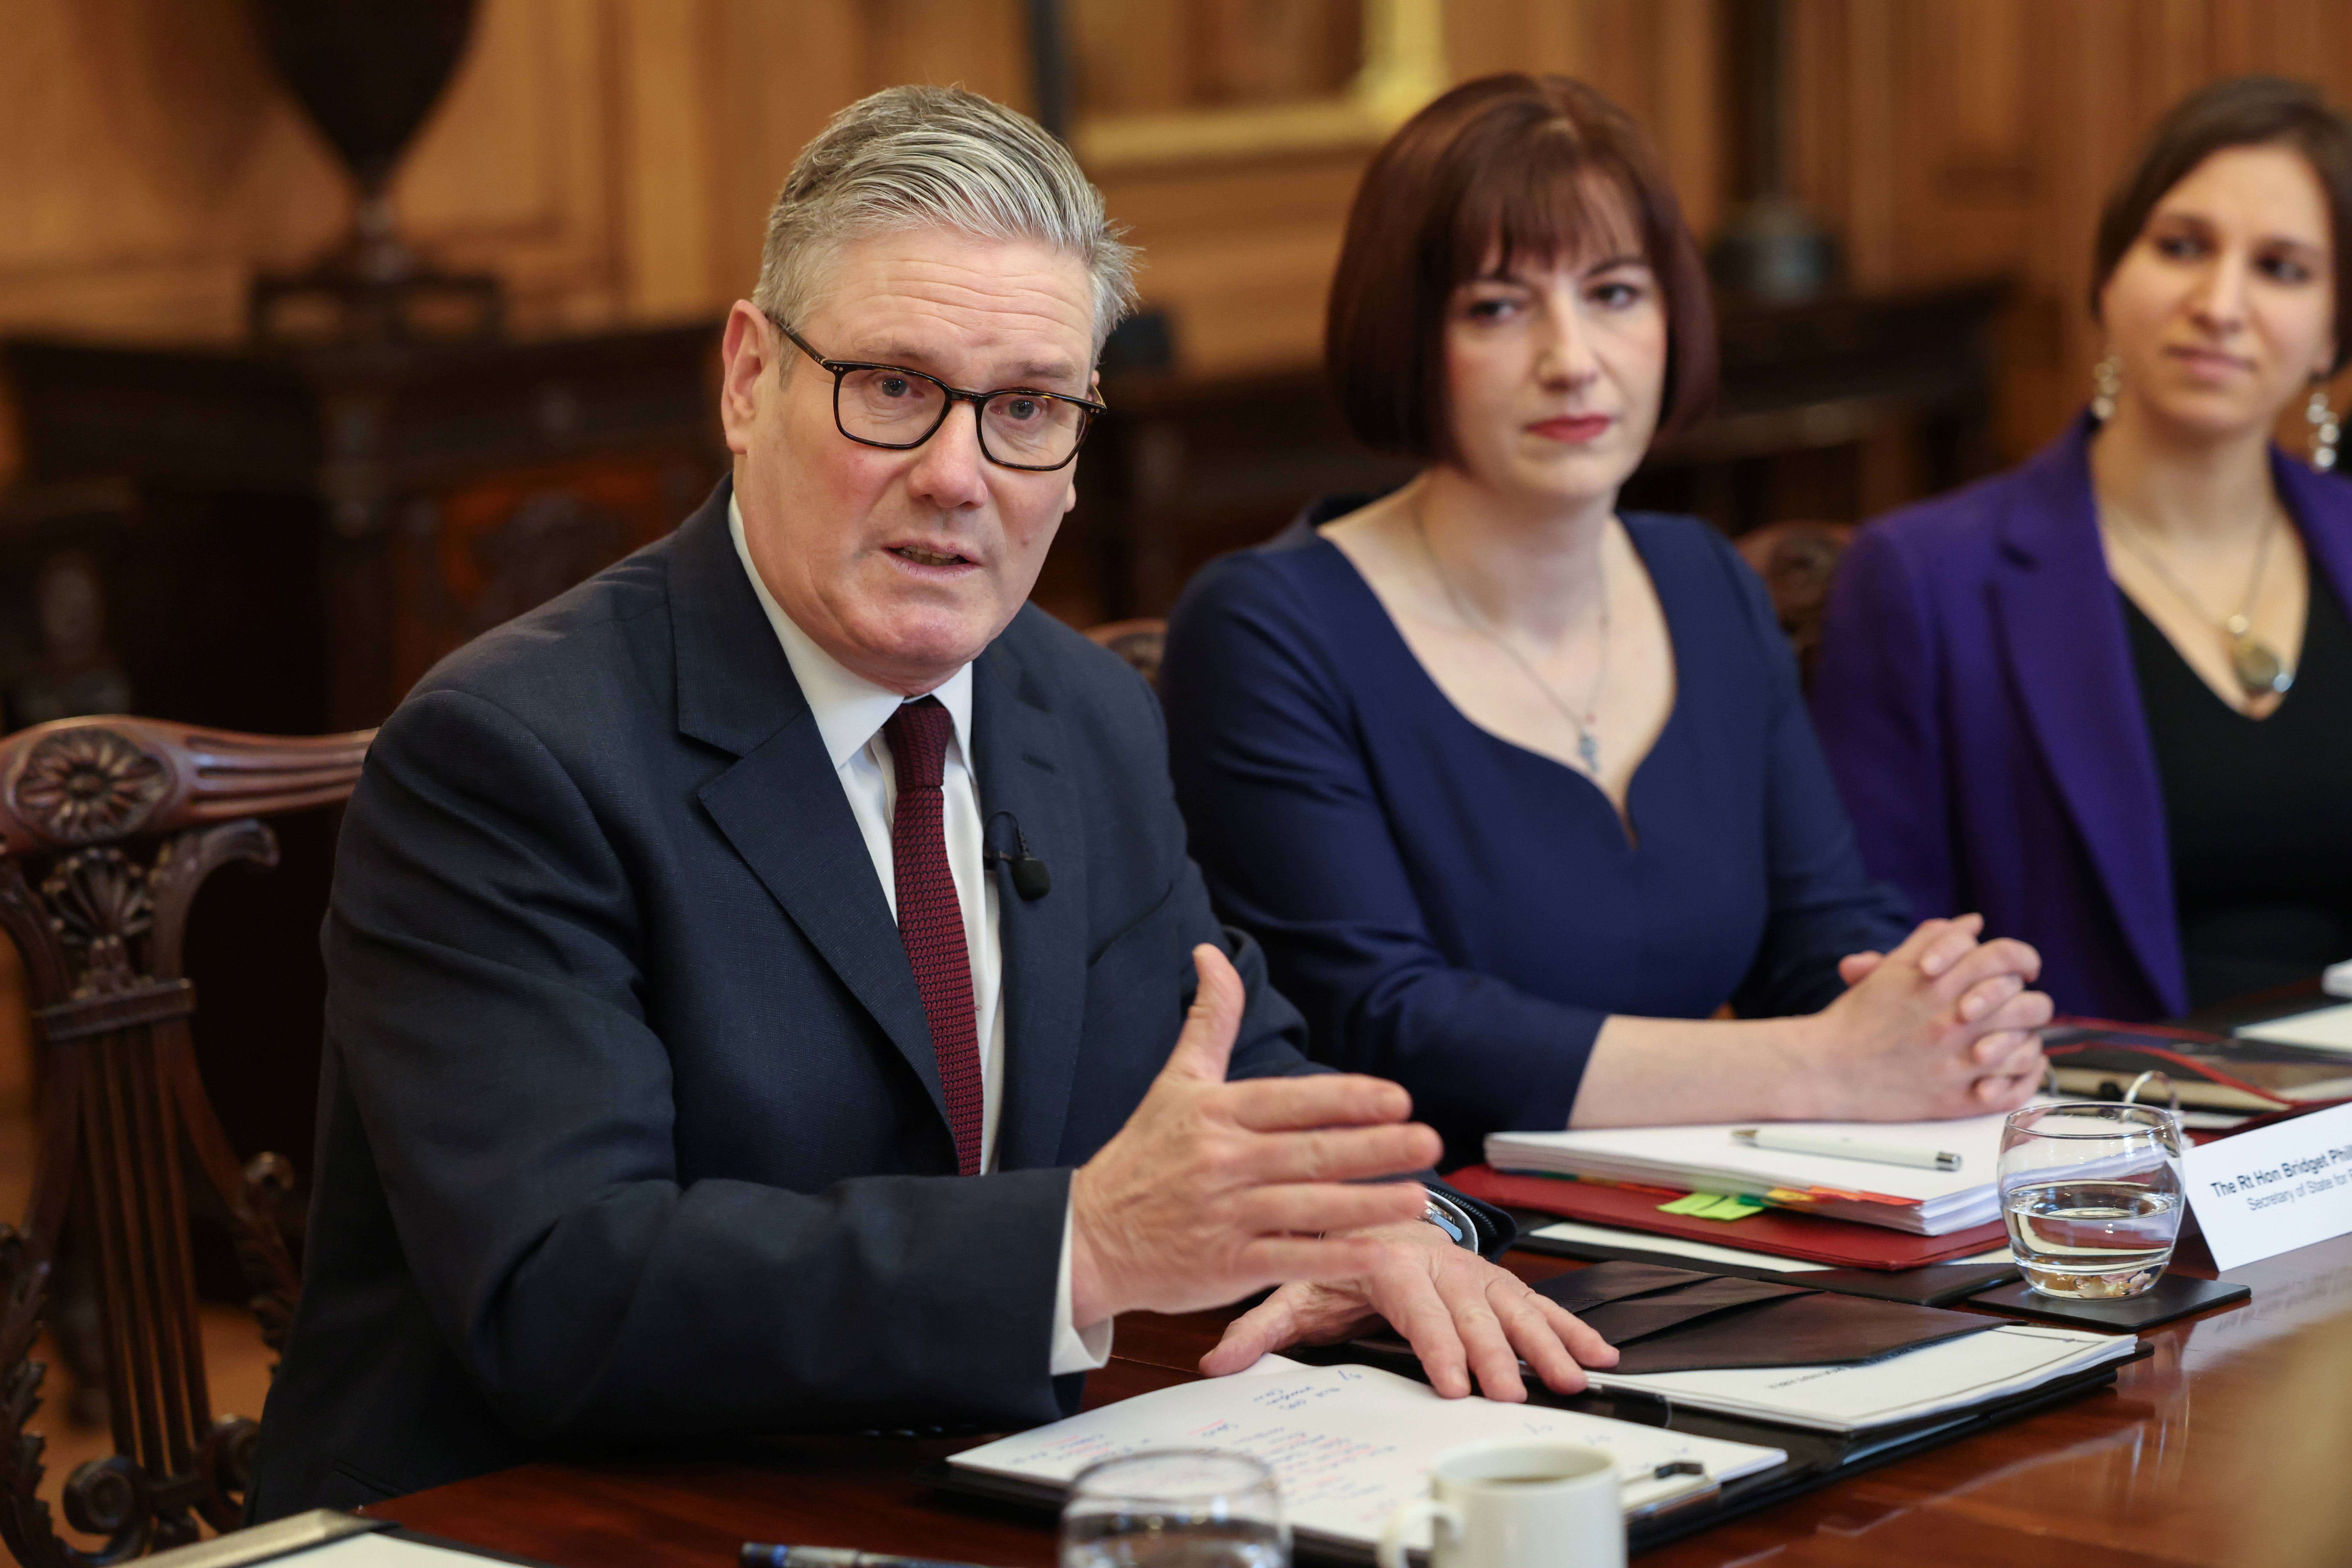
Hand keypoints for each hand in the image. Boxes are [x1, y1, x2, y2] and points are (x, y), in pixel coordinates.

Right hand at [1068, 945, 1442, 1324]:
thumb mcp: (1175, 1082)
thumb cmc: (1141, 1156)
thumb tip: (1211, 954)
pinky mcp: (1224, 1265)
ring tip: (1418, 1196)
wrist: (1087, 1236)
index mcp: (1216, 1114)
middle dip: (1374, 1148)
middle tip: (1428, 1141)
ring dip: (1366, 1203)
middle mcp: (1222, 1161)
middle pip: (1309, 1152)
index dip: (1345, 1099)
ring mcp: (1224, 1216)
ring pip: (1307, 1206)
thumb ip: (1208, 1020)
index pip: (1290, 1102)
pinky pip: (1288, 1258)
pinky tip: (1377, 1253)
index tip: (1396, 1098)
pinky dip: (1333, 1257)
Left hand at [1200, 1221, 1617, 1399]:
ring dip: (1543, 1343)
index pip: (1415, 1305)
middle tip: (1510, 1392)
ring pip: (1511, 1305)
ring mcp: (1470, 1271)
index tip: (1453, 1381)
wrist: (1368, 1201)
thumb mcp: (1292, 1282)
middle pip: (1469, 1311)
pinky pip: (1536, 1302)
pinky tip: (1596, 1353)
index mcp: (1386, 1258)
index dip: (1436, 1343)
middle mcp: (1436, 1262)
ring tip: (1567, 1377)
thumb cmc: (1334, 1248)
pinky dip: (1569, 1326)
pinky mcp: (1494, 1280)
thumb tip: (1218, 1359)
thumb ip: (1259, 1324)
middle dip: (1495, 1354)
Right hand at [1808, 916, 2051, 1118]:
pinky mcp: (1958, 1100)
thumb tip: (1972, 924)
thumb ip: (1933, 941)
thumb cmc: (1857, 1018)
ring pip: (2028, 1047)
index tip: (2024, 967)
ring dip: (2027, 1039)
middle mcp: (1955, 1022)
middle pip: (2029, 1004)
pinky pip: (2015, 1090)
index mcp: (1939, 985)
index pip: (2006, 957)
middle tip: (2018, 1005)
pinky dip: (2025, 1077)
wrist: (1826, 1068)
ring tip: (2016, 1036)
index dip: (2023, 957)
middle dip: (2029, 1001)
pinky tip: (2019, 1066)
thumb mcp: (1891, 969)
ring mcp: (1960, 1064)